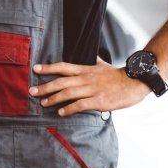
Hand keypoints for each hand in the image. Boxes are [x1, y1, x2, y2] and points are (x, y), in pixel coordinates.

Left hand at [29, 58, 149, 115]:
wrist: (136, 82)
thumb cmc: (119, 75)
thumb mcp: (104, 65)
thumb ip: (95, 61)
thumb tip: (93, 55)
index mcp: (86, 70)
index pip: (64, 67)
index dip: (49, 67)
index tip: (35, 68)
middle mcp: (86, 78)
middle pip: (61, 81)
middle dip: (45, 86)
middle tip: (32, 91)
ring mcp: (92, 89)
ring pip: (68, 93)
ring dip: (53, 98)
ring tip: (43, 103)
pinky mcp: (99, 101)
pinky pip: (80, 105)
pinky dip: (68, 109)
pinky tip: (61, 112)